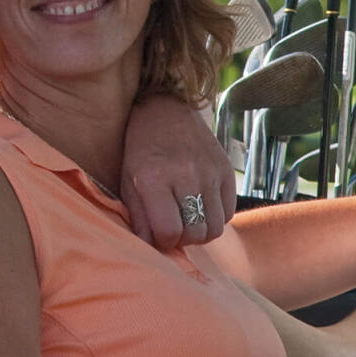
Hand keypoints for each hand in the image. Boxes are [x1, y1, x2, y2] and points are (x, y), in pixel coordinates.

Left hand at [121, 95, 235, 248]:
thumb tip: (151, 248)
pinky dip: (215, 218)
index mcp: (153, 178)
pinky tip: (201, 207)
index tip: (159, 235)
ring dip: (200, 232)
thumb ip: (138, 217)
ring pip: (215, 228)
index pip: (169, 231)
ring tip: (187, 220)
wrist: (165, 107)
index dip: (164, 242)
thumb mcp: (127, 180)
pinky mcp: (226, 170)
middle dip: (183, 240)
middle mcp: (185, 174)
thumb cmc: (140, 148)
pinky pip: (228, 213)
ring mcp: (209, 172)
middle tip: (173, 228)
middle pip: (195, 233)